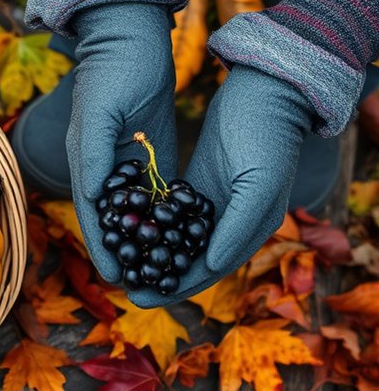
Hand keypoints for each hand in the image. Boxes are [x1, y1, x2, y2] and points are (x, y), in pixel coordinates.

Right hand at [67, 3, 177, 285]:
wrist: (130, 39)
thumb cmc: (111, 72)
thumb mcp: (99, 112)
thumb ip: (95, 153)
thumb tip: (94, 193)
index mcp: (86, 165)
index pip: (93, 217)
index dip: (104, 249)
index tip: (116, 278)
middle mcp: (105, 172)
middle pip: (114, 224)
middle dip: (126, 256)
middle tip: (141, 288)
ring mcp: (128, 166)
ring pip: (137, 215)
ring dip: (147, 244)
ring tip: (162, 273)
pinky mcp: (152, 158)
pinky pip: (158, 196)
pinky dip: (165, 219)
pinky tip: (181, 239)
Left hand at [127, 65, 312, 307]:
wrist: (266, 92)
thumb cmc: (267, 137)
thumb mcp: (259, 183)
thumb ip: (238, 227)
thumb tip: (210, 265)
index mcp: (251, 229)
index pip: (209, 270)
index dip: (176, 287)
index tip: (142, 299)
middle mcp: (231, 222)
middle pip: (189, 261)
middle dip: (158, 277)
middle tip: (125, 291)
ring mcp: (211, 204)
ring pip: (177, 241)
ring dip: (152, 255)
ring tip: (122, 269)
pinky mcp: (195, 185)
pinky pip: (170, 215)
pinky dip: (151, 227)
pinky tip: (125, 233)